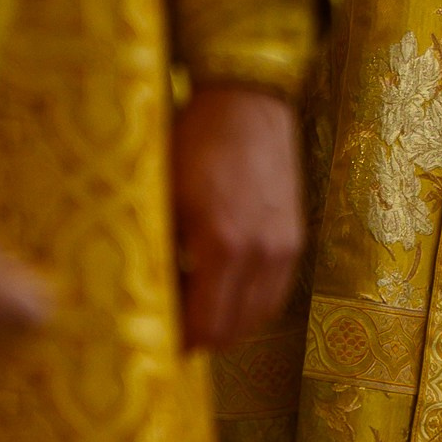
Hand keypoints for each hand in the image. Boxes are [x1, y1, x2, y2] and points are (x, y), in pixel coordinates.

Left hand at [173, 85, 305, 352]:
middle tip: (175, 325)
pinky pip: (275, 293)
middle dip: (202, 335)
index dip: (180, 340)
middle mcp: (259, 253)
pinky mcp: (296, 238)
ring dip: (229, 321)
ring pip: (258, 316)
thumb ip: (158, 253)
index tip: (158, 335)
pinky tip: (227, 287)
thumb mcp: (164, 197)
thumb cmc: (194, 142)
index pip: (205, 325)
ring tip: (199, 306)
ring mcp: (283, 247)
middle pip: (233, 330)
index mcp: (221, 245)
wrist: (246, 101)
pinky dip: (251, 302)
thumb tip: (146, 299)